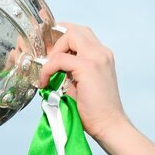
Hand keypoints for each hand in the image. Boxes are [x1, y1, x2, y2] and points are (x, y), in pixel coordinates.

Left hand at [38, 23, 130, 142]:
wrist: (110, 125)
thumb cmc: (95, 111)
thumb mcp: (81, 85)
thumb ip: (71, 72)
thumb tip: (51, 69)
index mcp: (102, 56)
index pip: (81, 33)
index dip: (62, 38)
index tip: (49, 53)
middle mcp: (102, 52)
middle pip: (75, 29)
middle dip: (56, 40)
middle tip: (47, 61)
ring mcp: (97, 57)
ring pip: (70, 35)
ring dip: (54, 51)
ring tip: (48, 71)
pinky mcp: (88, 67)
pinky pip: (60, 58)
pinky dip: (48, 68)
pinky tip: (45, 82)